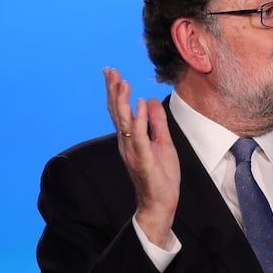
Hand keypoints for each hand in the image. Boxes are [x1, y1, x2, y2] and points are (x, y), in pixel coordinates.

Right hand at [104, 68, 179, 248]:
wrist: (161, 203)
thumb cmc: (161, 176)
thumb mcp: (163, 142)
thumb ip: (156, 123)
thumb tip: (150, 100)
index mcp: (131, 139)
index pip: (121, 111)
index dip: (116, 92)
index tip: (113, 73)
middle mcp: (127, 143)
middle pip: (117, 112)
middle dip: (113, 90)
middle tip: (109, 70)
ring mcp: (133, 151)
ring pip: (124, 121)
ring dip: (122, 100)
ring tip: (122, 81)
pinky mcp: (143, 159)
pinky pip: (139, 136)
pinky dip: (139, 119)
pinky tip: (139, 104)